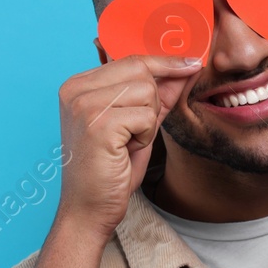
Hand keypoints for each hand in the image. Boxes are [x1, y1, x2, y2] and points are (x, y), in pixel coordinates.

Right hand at [55, 54, 202, 240]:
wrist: (89, 209)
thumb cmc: (111, 170)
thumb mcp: (139, 124)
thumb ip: (158, 95)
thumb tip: (187, 67)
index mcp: (79, 85)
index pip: (131, 59)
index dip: (165, 62)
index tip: (192, 63)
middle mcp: (76, 89)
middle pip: (141, 70)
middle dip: (152, 101)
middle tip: (136, 131)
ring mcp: (84, 104)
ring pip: (147, 91)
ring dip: (148, 121)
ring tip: (127, 142)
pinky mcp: (97, 123)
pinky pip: (145, 116)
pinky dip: (145, 136)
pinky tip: (125, 151)